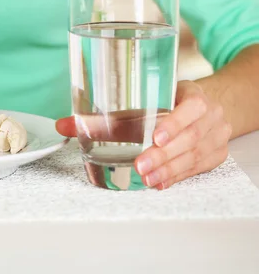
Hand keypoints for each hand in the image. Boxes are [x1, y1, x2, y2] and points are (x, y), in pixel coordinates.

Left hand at [56, 80, 230, 189]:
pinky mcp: (215, 156)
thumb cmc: (165, 102)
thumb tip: (61, 126)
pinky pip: (196, 168)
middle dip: (164, 154)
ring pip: (194, 155)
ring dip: (169, 169)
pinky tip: (159, 182)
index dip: (176, 120)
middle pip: (190, 137)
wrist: (203, 107)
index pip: (192, 106)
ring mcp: (216, 137)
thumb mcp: (140, 101)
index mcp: (194, 95)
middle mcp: (210, 116)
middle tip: (142, 165)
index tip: (156, 135)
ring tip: (147, 177)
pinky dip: (176, 176)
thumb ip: (102, 115)